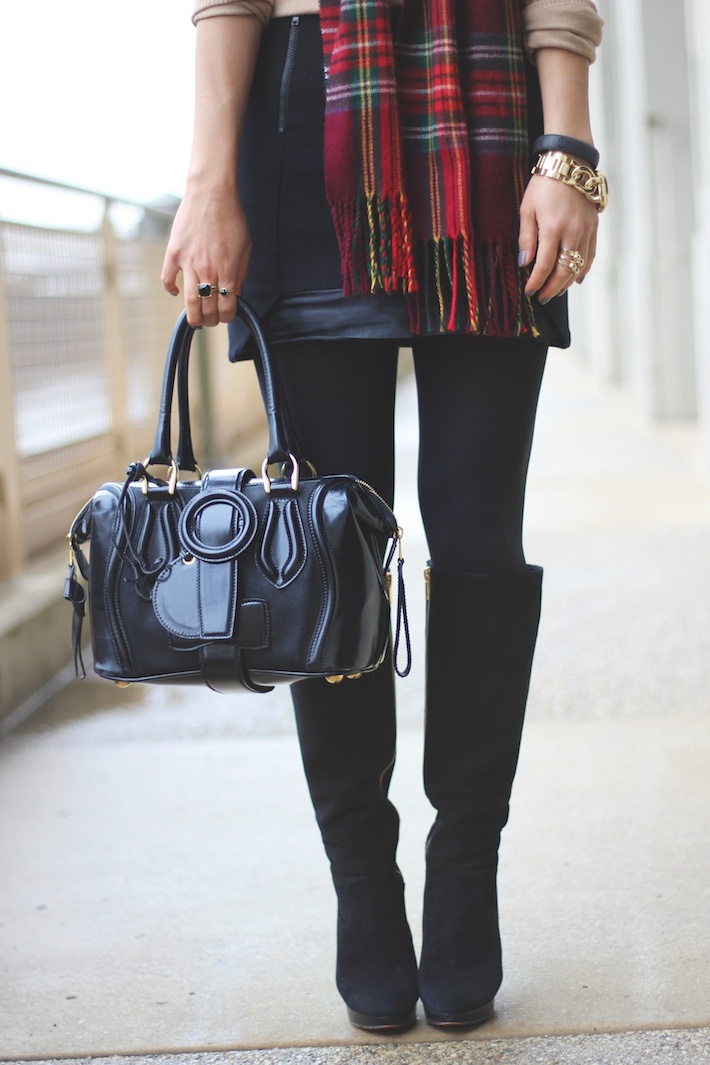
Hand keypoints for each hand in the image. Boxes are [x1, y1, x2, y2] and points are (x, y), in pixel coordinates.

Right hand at [161, 181, 251, 326]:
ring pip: (189, 300)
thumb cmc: (232, 218)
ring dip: (193, 315)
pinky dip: (170, 289)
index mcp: (228, 270)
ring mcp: (189, 262)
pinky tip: (175, 292)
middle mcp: (208, 270)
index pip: (227, 306)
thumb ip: (242, 273)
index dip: (227, 317)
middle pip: (207, 308)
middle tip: (210, 321)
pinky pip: (167, 279)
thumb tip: (237, 293)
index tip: (226, 316)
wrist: (211, 193)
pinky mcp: (174, 253)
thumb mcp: (246, 247)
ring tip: (195, 318)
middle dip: (210, 320)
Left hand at [518, 175, 598, 303]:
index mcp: (553, 228)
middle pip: (564, 270)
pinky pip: (591, 254)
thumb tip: (524, 264)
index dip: (536, 282)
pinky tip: (576, 279)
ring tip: (555, 291)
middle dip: (552, 287)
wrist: (569, 164)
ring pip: (579, 265)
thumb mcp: (527, 209)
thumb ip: (526, 238)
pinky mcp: (594, 227)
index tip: (529, 291)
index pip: (545, 265)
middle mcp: (573, 231)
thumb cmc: (543, 185)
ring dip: (567, 282)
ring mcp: (586, 230)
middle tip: (542, 297)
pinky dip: (584, 269)